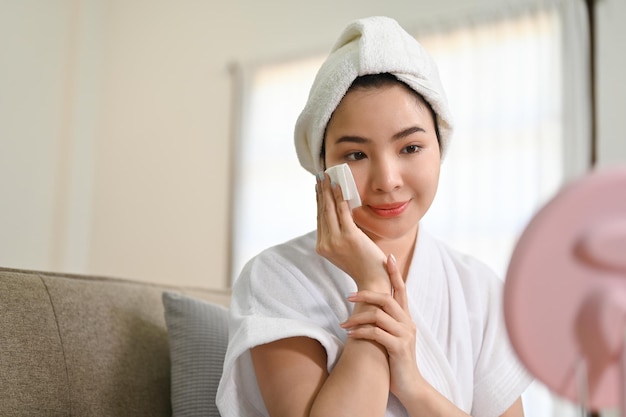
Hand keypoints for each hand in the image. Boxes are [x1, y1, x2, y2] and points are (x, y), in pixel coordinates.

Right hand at [315, 173, 387, 290]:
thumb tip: (341, 213)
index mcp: (323, 247)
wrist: (373, 281)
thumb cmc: (363, 265)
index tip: (318, 188)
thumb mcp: (346, 250)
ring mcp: (336, 240)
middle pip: (322, 211)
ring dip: (327, 190)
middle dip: (320, 191)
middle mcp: (326, 243)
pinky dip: (340, 196)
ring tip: (326, 177)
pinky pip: (342, 211)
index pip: (319, 219)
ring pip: (329, 209)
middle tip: (319, 176)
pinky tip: (339, 186)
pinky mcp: (349, 236)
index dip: (318, 201)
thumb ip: (340, 235)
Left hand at [340, 254, 423, 401]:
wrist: (411, 386)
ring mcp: (405, 335)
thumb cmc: (396, 360)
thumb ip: (385, 322)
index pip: (402, 290)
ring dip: (358, 318)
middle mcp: (408, 323)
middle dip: (366, 295)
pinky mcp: (399, 348)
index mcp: (406, 318)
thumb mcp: (392, 337)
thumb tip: (368, 309)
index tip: (388, 257)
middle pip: (387, 299)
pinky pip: (376, 334)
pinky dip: (361, 333)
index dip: (395, 273)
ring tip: (343, 325)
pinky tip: (350, 336)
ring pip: (379, 316)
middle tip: (348, 297)